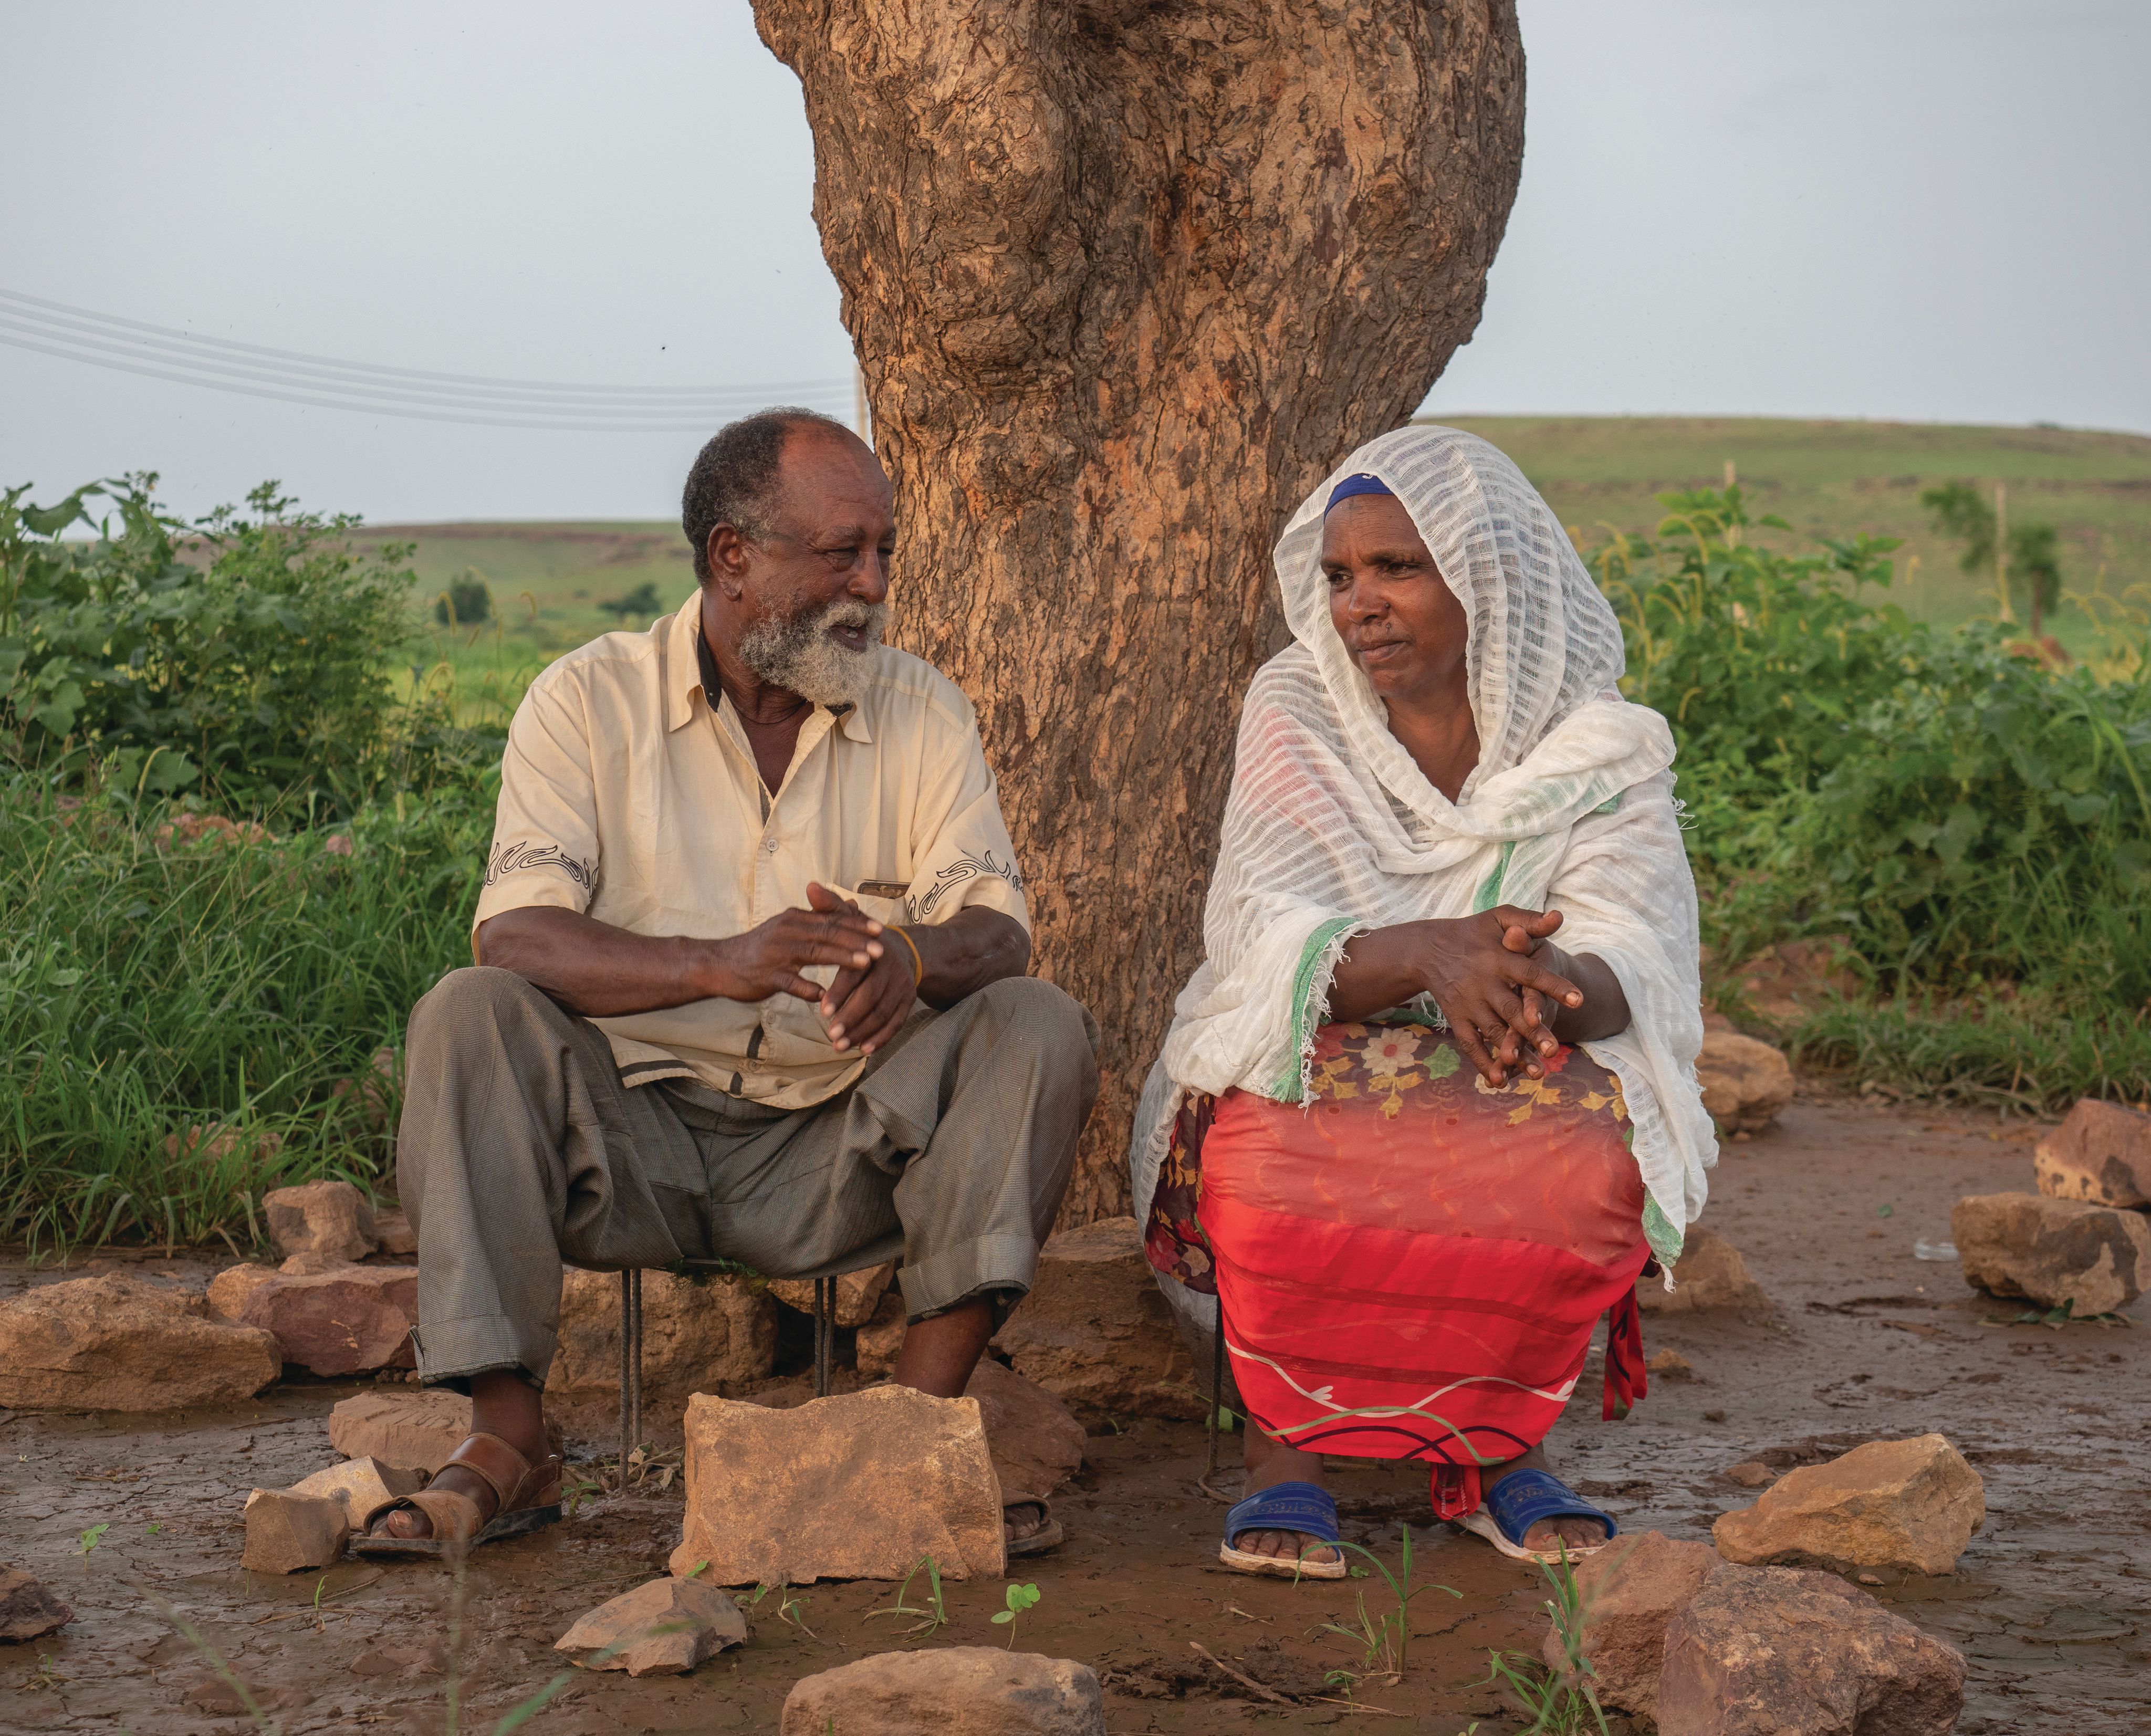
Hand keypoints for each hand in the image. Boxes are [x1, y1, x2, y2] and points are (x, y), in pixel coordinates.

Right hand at [710, 882, 883, 1005]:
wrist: (720, 963)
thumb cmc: (761, 947)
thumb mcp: (791, 926)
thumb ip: (822, 918)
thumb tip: (852, 903)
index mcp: (795, 919)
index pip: (831, 919)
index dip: (856, 925)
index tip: (880, 929)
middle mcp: (787, 931)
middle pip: (827, 934)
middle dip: (856, 941)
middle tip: (881, 949)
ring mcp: (776, 954)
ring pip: (814, 954)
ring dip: (841, 958)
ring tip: (865, 964)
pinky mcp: (766, 976)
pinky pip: (790, 983)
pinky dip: (807, 989)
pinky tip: (825, 997)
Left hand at [817, 889, 918, 1055]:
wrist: (907, 951)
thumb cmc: (868, 938)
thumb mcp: (851, 919)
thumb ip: (830, 908)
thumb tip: (810, 886)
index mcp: (876, 951)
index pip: (857, 973)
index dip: (841, 991)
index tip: (823, 1008)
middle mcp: (893, 971)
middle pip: (872, 997)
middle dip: (851, 1017)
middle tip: (830, 1035)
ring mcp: (903, 989)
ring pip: (884, 1014)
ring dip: (862, 1031)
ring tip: (840, 1046)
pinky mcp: (908, 1004)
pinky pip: (896, 1024)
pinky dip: (881, 1038)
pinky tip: (864, 1050)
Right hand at [1414, 905, 1583, 1086]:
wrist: (1427, 949)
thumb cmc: (1472, 933)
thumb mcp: (1498, 918)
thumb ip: (1529, 921)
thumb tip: (1559, 917)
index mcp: (1499, 959)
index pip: (1531, 973)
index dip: (1554, 986)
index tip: (1579, 999)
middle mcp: (1484, 984)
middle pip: (1513, 1010)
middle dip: (1534, 1031)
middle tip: (1555, 1049)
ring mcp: (1469, 1004)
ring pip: (1496, 1032)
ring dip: (1515, 1053)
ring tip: (1538, 1073)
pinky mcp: (1457, 1019)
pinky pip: (1471, 1045)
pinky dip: (1483, 1063)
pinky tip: (1500, 1081)